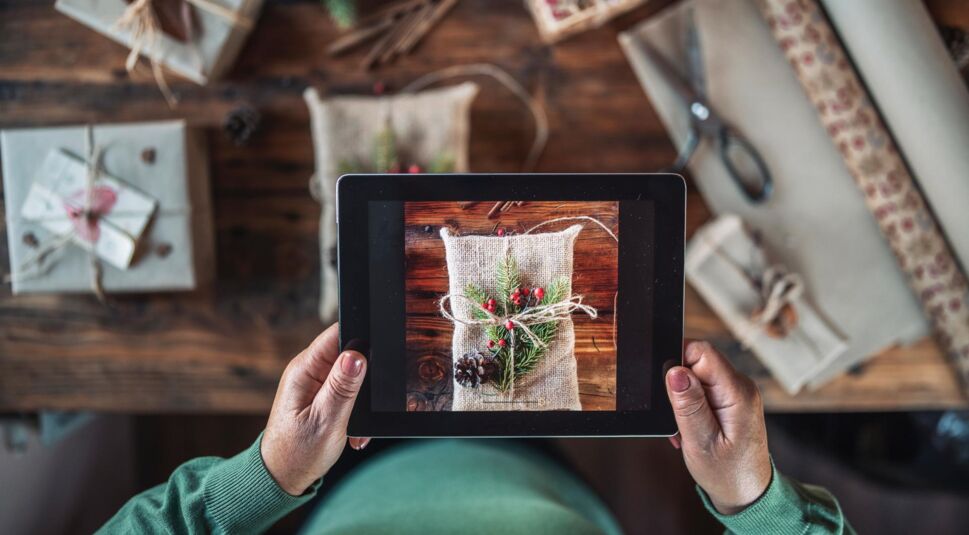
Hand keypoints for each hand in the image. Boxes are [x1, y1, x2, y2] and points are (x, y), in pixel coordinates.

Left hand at [260, 323, 370, 495]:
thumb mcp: (326, 421)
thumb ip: (342, 387)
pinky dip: (355, 409)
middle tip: (364, 404)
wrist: (282, 477)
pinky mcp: (320, 395)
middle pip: (348, 352)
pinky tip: (352, 429)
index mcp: (305, 370)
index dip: (360, 339)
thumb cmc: (297, 454)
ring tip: (354, 422)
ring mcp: (314, 382)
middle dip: (364, 376)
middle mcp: (308, 370)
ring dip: (360, 398)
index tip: (376, 359)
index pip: (336, 334)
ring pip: (350, 374)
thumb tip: (356, 354)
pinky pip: (346, 390)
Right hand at [665, 341, 771, 514]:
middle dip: (677, 385)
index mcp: (737, 394)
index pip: (702, 351)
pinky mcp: (730, 399)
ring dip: (683, 399)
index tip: (667, 389)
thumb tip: (675, 372)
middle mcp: (740, 386)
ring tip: (685, 428)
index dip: (677, 361)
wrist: (747, 493)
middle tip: (677, 418)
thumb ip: (688, 405)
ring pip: (696, 375)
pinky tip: (690, 428)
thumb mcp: (700, 442)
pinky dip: (690, 406)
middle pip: (697, 361)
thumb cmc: (727, 474)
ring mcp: (736, 392)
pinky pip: (702, 388)